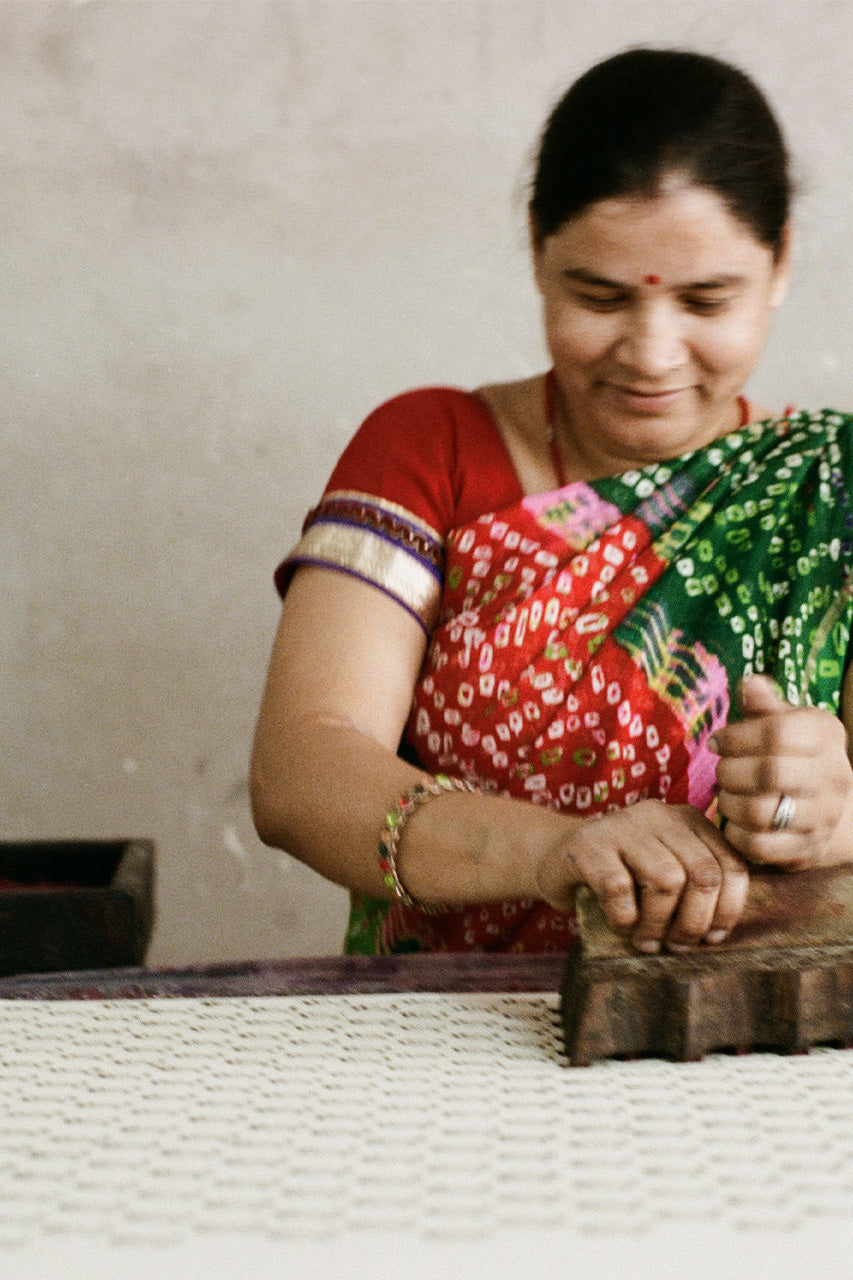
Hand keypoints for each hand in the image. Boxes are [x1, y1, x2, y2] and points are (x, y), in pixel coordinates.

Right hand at [536, 800, 749, 952]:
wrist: (556, 857)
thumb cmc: (619, 874)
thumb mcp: (664, 870)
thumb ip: (694, 886)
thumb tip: (722, 931)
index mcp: (688, 820)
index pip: (731, 864)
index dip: (728, 909)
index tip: (712, 938)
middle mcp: (660, 815)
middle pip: (703, 873)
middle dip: (694, 922)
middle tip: (677, 945)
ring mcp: (623, 825)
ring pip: (667, 880)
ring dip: (659, 924)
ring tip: (647, 941)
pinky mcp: (589, 844)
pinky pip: (619, 888)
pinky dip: (624, 918)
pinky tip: (620, 925)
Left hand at [710, 675, 852, 869]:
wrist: (827, 806)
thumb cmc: (792, 754)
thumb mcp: (784, 721)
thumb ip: (764, 705)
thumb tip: (750, 684)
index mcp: (825, 734)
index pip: (778, 732)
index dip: (736, 737)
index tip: (716, 742)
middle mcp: (834, 775)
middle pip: (771, 773)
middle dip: (730, 771)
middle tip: (721, 770)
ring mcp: (824, 817)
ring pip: (763, 813)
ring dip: (730, 803)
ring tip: (726, 795)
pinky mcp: (806, 850)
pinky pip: (761, 847)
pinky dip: (737, 834)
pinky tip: (734, 822)